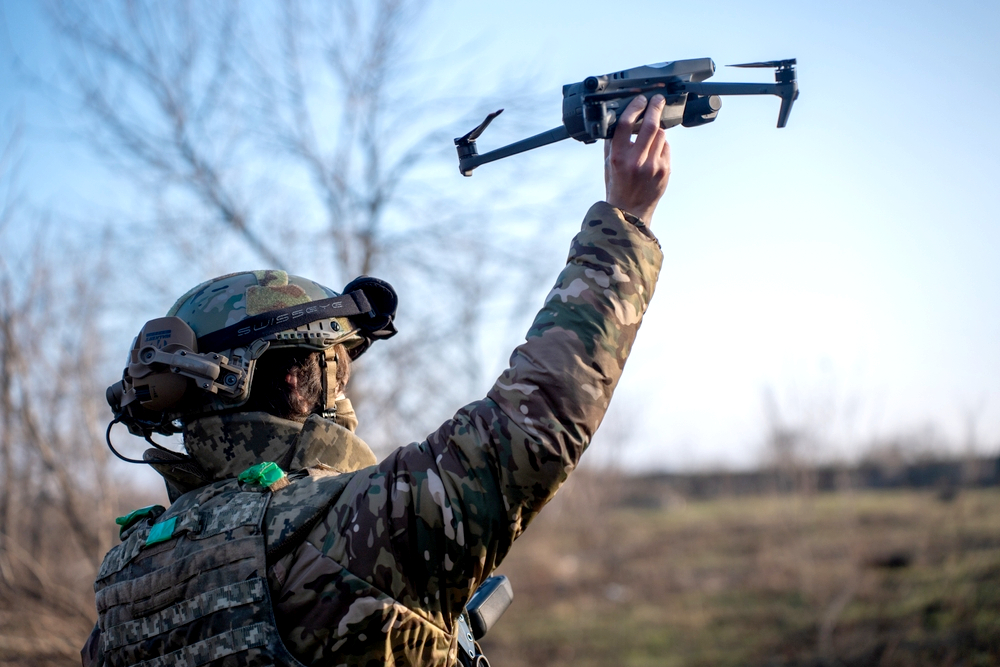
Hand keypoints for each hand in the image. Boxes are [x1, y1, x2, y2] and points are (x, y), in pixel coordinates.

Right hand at [604, 94, 670, 225]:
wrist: (630, 211)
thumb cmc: (618, 186)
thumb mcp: (608, 164)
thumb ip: (612, 143)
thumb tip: (619, 119)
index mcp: (618, 158)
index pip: (626, 124)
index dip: (635, 107)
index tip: (640, 100)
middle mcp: (636, 161)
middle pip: (650, 125)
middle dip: (655, 107)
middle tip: (658, 100)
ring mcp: (653, 166)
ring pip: (661, 134)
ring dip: (657, 129)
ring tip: (651, 132)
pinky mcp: (665, 170)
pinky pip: (666, 147)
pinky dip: (661, 145)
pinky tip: (654, 152)